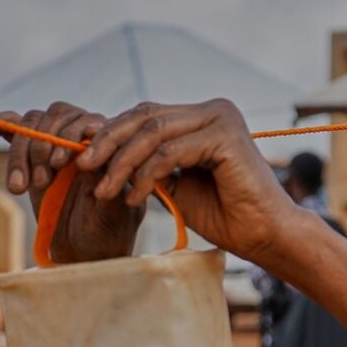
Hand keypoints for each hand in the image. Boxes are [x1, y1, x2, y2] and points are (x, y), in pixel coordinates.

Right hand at [0, 104, 144, 262]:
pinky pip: (13, 130)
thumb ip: (106, 185)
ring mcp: (55, 145)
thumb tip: (88, 153)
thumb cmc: (105, 235)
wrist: (84, 253)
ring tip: (19, 188)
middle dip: (42, 147)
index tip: (58, 164)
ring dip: (20, 153)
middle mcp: (82, 140)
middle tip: (40, 182)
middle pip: (55, 119)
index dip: (69, 136)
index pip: (87, 122)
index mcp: (107, 149)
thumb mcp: (112, 215)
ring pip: (31, 126)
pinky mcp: (32, 156)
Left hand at [73, 99, 296, 262]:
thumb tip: (105, 157)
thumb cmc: (226, 216)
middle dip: (108, 143)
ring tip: (104, 190)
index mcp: (203, 117)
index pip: (146, 115)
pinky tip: (134, 197)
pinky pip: (170, 152)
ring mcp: (221, 119)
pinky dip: (146, 175)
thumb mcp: (177, 184)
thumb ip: (151, 165)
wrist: (264, 235)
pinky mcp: (225, 136)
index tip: (83, 160)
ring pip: (153, 133)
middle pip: (145, 117)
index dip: (111, 135)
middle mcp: (213, 110)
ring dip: (122, 163)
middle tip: (81, 168)